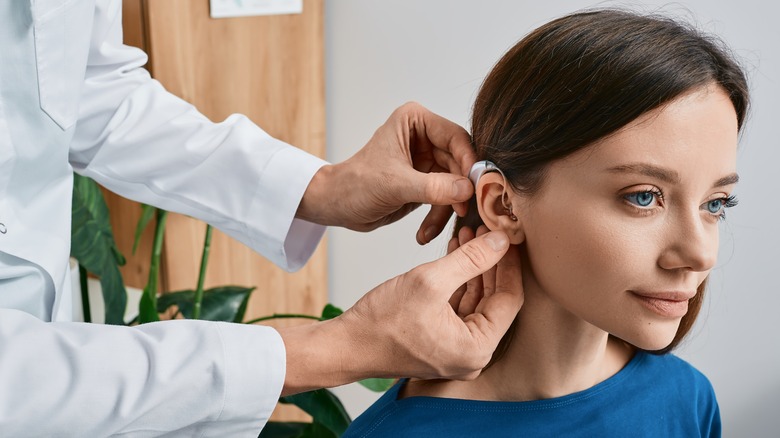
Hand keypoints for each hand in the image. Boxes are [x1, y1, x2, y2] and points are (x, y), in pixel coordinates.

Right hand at [277, 230, 523, 395]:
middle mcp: (472, 355)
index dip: (509, 264)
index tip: (508, 237)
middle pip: (494, 301)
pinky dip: (458, 282)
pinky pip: (459, 309)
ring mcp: (456, 351)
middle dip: (490, 263)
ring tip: (468, 235)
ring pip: (476, 302)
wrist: (347, 344)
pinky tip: (455, 254)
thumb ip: (471, 259)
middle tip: (487, 231)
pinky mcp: (442, 343)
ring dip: (473, 269)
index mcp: (477, 348)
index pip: (509, 299)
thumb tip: (501, 241)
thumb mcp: (430, 281)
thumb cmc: (382, 322)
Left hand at [296, 102, 475, 243]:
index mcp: (415, 121)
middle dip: (461, 190)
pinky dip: (439, 217)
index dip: (469, 161)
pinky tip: (425, 233)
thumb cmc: (355, 185)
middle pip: (461, 162)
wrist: (337, 205)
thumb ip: (433, 187)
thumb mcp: (395, 185)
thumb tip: (467, 189)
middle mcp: (425, 137)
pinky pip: (446, 199)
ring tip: (434, 228)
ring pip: (456, 184)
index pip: (456, 137)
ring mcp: (427, 161)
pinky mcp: (427, 182)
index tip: (476, 185)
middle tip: (465, 211)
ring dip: (448, 208)